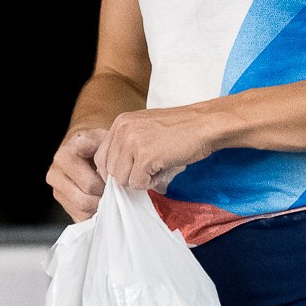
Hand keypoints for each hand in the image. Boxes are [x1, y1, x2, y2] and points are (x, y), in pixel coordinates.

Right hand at [46, 127, 107, 221]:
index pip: (87, 179)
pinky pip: (79, 215)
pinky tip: (97, 200)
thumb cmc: (95, 146)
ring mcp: (56, 189)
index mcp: (64, 155)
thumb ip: (95, 140)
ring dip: (98, 204)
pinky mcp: (61, 203)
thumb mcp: (99, 137)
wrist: (83, 152)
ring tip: (105, 193)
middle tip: (112, 187)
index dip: (102, 180)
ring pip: (82, 207)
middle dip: (103, 193)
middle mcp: (55, 172)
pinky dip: (91, 212)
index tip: (109, 175)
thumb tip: (84, 144)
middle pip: (87, 194)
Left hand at [94, 106, 214, 193]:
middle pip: (108, 170)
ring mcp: (132, 142)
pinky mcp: (145, 156)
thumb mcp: (145, 129)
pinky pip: (137, 183)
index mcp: (120, 122)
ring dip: (139, 180)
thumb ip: (127, 145)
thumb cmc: (181, 130)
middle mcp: (122, 129)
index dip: (115, 170)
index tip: (130, 173)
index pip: (101, 157)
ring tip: (157, 168)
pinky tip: (163, 170)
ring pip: (121, 179)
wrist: (205, 125)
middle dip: (128, 176)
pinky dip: (151, 183)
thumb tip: (115, 175)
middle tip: (148, 170)